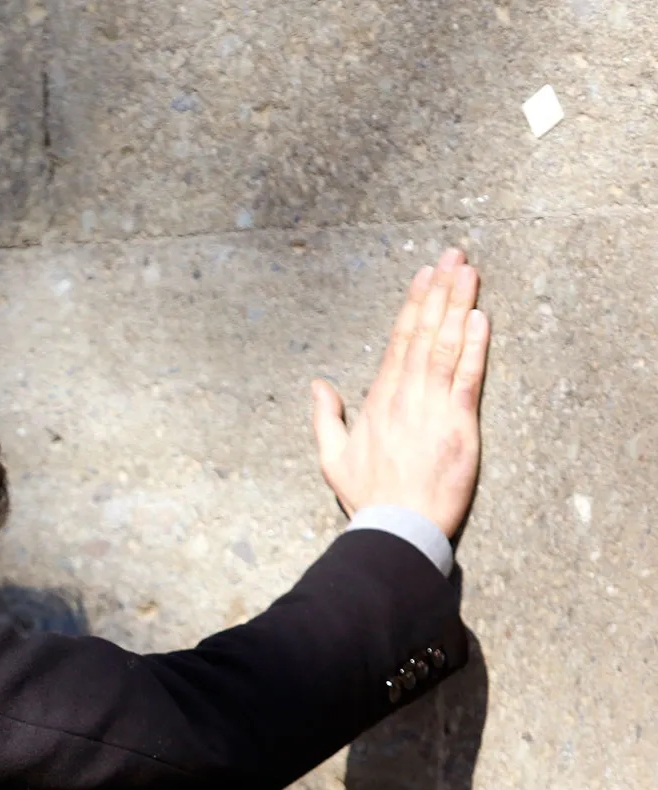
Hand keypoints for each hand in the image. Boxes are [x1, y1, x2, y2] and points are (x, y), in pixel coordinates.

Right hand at [311, 247, 487, 538]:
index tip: (424, 276)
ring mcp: (432, 407)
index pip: (398, 341)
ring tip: (468, 271)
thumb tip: (317, 385)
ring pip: (446, 344)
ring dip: (458, 304)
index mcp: (378, 400)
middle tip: (452, 255)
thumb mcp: (331, 458)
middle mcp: (404, 395)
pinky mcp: (458, 424)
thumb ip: (324, 418)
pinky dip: (474, 345)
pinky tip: (480, 317)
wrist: (395, 526)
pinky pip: (466, 376)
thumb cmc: (367, 496)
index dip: (414, 305)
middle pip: (424, 332)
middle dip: (439, 290)